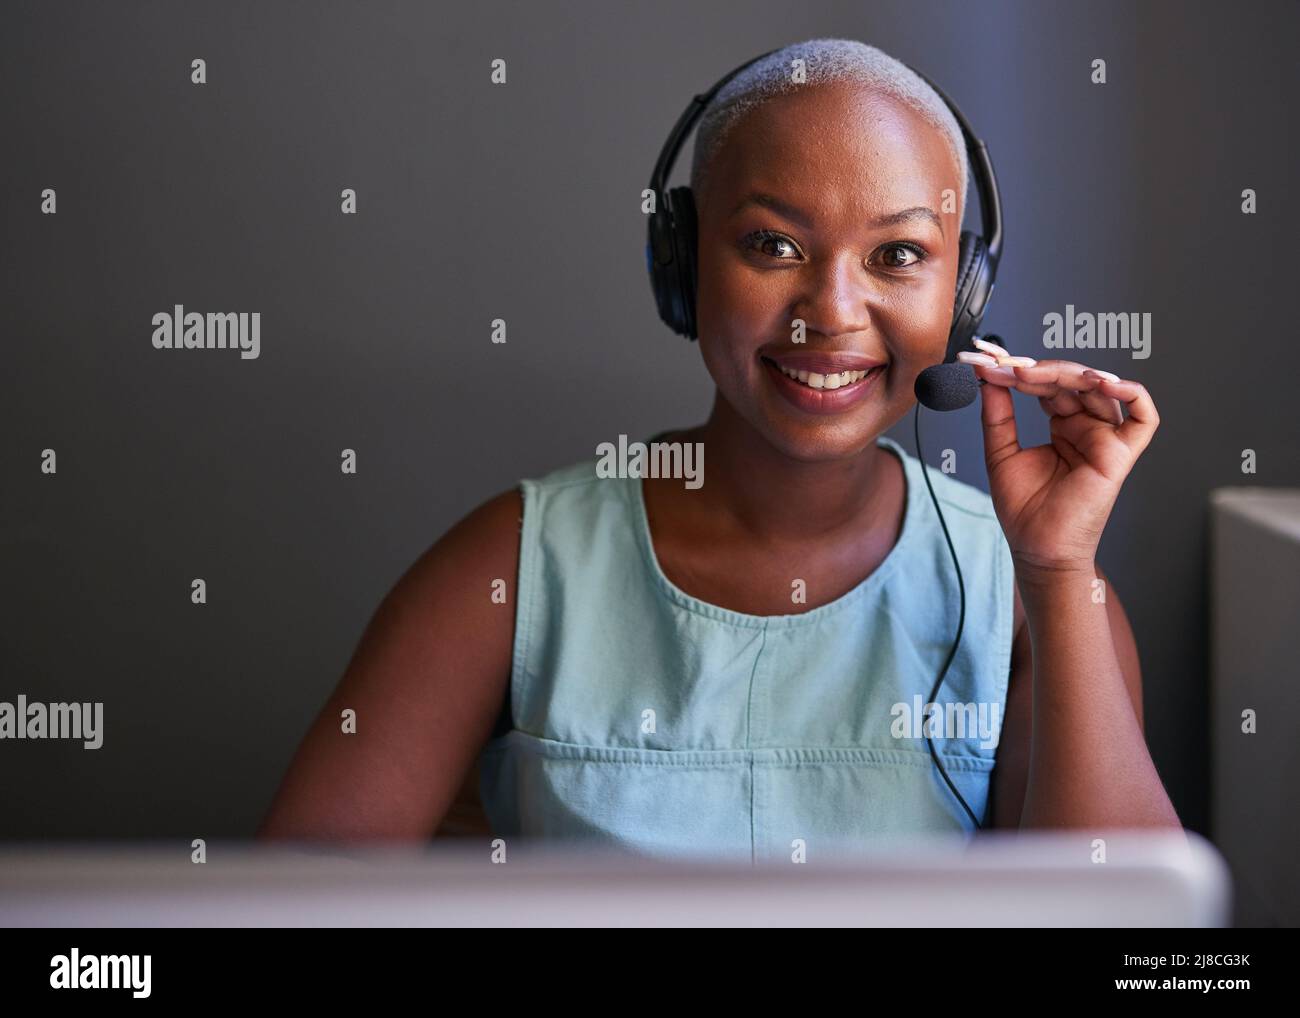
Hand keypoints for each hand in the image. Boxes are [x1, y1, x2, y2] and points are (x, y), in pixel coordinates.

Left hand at [959, 339, 1159, 575]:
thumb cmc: (1023, 510)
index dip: (1024, 373)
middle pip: (1074, 382)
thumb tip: (989, 379)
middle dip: (1040, 370)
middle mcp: (1087, 429)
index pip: (1050, 386)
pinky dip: (1131, 393)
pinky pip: (1144, 417)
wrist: (1035, 547)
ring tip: (1031, 373)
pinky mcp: (1120, 455)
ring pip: (1100, 390)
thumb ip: (998, 415)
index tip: (991, 366)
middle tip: (1007, 366)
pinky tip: (1101, 382)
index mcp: (1063, 427)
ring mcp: (1105, 440)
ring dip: (1067, 374)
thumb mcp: (1001, 452)